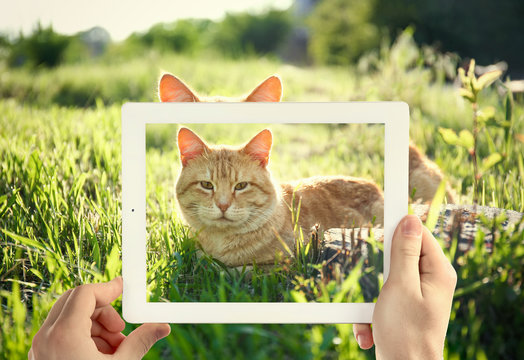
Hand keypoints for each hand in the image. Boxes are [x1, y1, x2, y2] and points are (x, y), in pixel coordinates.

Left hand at [29, 277, 170, 359]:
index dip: (108, 287)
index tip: (124, 288)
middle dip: (104, 310)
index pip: (85, 293)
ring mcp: (42, 348)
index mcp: (64, 334)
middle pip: (76, 301)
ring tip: (116, 349)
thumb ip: (141, 341)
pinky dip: (85, 337)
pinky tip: (102, 356)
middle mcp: (47, 337)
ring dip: (97, 326)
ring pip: (70, 317)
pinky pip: (64, 334)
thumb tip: (162, 326)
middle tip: (121, 328)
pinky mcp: (44, 358)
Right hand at [353, 215, 456, 358]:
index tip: (380, 220)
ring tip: (375, 316)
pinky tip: (371, 330)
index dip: (399, 228)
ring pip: (387, 280)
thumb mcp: (400, 286)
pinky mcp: (405, 309)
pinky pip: (384, 299)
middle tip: (382, 285)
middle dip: (380, 273)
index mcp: (438, 272)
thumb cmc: (405, 332)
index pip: (419, 234)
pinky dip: (372, 314)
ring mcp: (418, 296)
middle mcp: (431, 282)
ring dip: (371, 299)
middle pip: (401, 257)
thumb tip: (410, 219)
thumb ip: (405, 252)